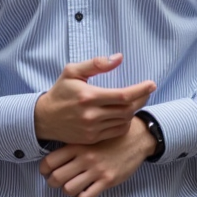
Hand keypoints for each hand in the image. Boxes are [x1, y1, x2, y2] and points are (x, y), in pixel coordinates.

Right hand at [34, 54, 155, 144]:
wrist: (44, 118)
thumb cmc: (60, 92)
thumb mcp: (73, 71)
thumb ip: (96, 64)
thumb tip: (118, 58)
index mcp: (88, 96)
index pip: (123, 95)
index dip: (141, 90)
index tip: (151, 84)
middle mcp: (91, 115)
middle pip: (127, 109)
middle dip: (141, 99)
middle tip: (146, 91)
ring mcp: (92, 129)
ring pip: (123, 121)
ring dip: (133, 111)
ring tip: (135, 101)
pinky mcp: (92, 138)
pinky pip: (116, 131)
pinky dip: (124, 122)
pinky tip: (124, 114)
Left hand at [40, 116, 155, 196]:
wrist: (136, 138)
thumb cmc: (110, 137)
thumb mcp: (90, 136)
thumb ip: (73, 145)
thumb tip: (54, 157)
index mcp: (77, 145)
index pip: (49, 161)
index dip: (44, 170)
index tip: (47, 172)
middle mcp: (85, 157)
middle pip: (56, 178)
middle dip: (53, 183)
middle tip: (57, 181)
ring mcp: (96, 170)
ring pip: (69, 189)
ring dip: (67, 191)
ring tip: (72, 187)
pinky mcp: (108, 180)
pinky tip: (83, 195)